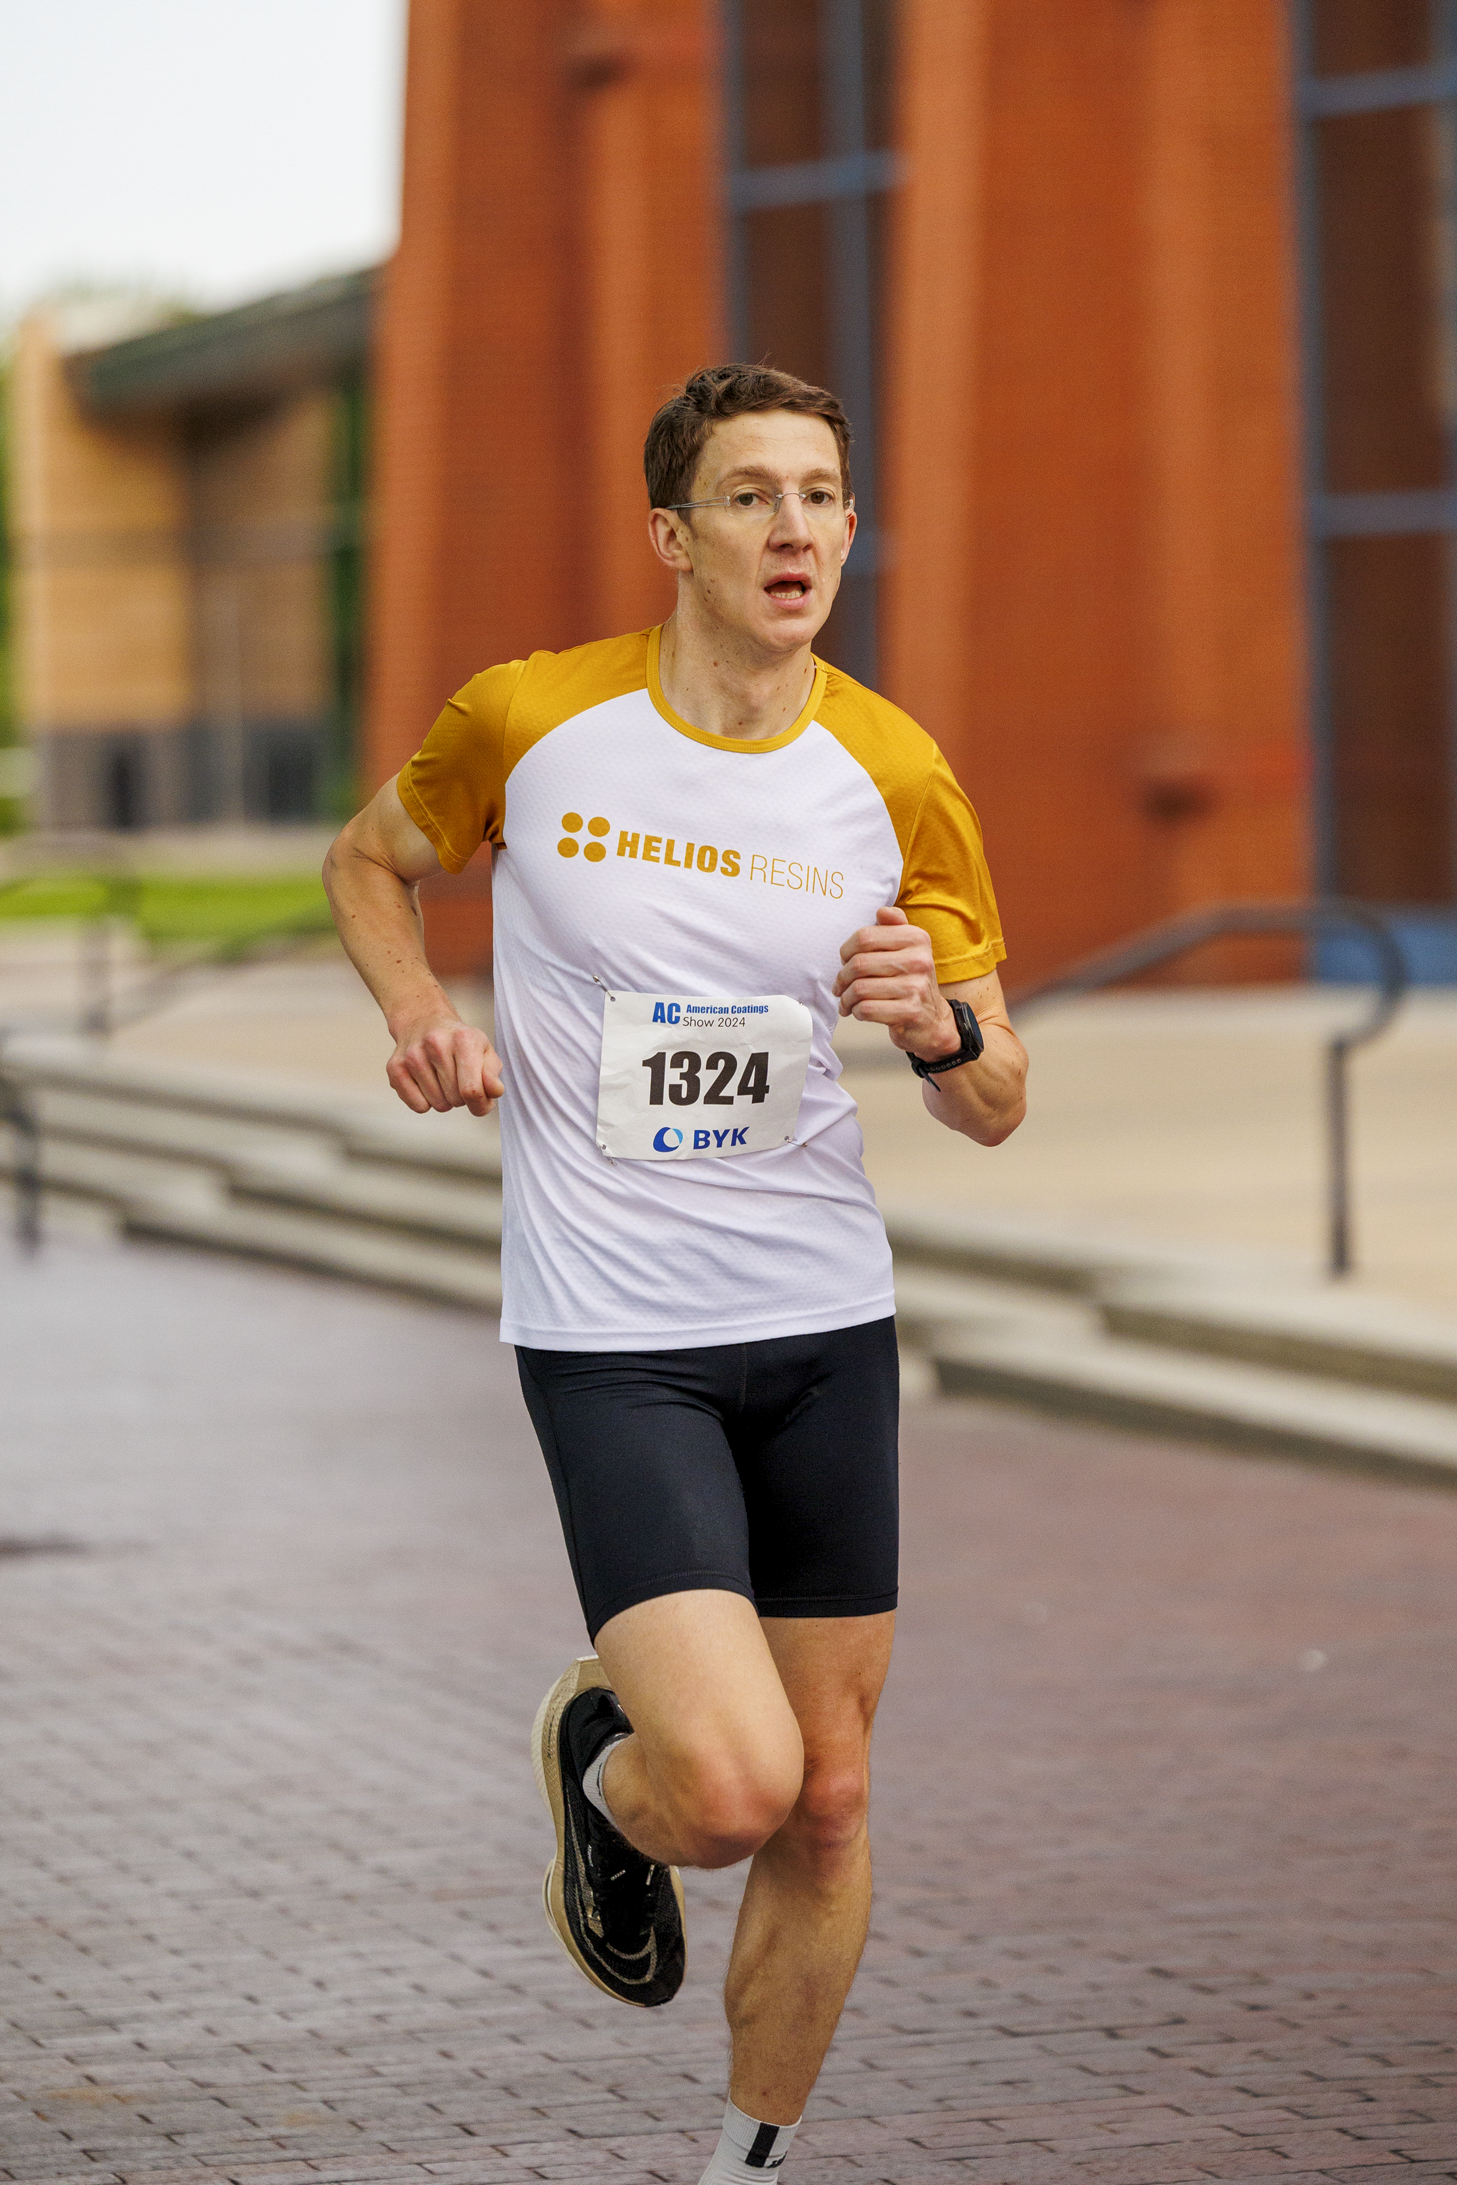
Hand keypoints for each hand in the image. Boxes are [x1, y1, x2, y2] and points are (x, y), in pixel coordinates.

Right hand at [387, 1013, 504, 1115]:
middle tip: (458, 1080)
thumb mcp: (484, 1051)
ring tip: (443, 1079)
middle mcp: (435, 1044)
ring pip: (437, 1105)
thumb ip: (492, 1074)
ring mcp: (412, 1055)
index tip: (480, 1100)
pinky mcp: (395, 1067)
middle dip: (462, 1098)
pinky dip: (425, 1102)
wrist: (424, 1021)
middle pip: (456, 1100)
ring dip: (444, 1100)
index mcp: (463, 1039)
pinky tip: (427, 1083)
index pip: (472, 1090)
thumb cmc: (460, 1042)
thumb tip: (494, 1091)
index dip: (480, 1104)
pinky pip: (418, 1106)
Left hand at [832, 905, 960, 1060]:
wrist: (933, 1020)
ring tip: (847, 1001)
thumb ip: (895, 926)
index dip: (846, 951)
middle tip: (840, 986)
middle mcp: (919, 960)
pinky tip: (859, 1011)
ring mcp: (916, 987)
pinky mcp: (910, 1012)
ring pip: (859, 988)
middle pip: (859, 963)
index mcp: (917, 938)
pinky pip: (866, 1009)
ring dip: (846, 998)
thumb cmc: (911, 981)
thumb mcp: (909, 949)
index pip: (865, 937)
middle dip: (842, 977)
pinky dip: (856, 1012)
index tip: (845, 961)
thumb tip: (882, 911)